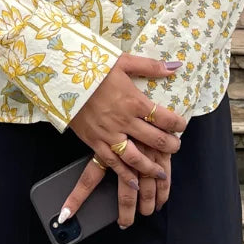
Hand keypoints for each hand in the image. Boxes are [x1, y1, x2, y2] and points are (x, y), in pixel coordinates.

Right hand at [62, 53, 185, 225]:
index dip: (178, 124)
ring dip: (152, 167)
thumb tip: (176, 66)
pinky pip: (113, 163)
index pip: (164, 117)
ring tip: (162, 172)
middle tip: (176, 147)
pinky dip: (126, 175)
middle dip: (170, 146)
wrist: (62, 77)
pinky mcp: (94, 142)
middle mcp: (124, 121)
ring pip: (136, 158)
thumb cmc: (92, 67)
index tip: (182, 125)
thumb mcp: (123, 61)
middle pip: (155, 139)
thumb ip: (150, 66)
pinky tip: (135, 182)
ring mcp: (109, 134)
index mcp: (133, 100)